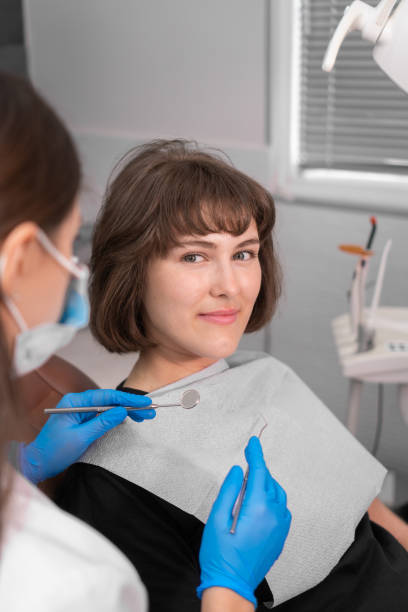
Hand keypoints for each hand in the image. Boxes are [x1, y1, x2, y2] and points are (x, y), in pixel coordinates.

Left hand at [19, 389, 153, 483]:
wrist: (37, 463)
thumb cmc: (54, 452)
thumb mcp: (81, 438)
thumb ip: (102, 423)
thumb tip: (121, 412)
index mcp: (74, 402)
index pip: (106, 396)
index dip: (127, 398)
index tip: (143, 401)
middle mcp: (78, 403)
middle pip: (109, 400)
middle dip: (131, 404)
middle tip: (150, 410)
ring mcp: (81, 411)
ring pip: (109, 407)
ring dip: (127, 411)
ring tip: (145, 416)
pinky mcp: (83, 420)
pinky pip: (104, 415)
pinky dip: (117, 417)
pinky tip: (130, 418)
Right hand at [197, 437, 290, 605]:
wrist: (232, 585)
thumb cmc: (220, 554)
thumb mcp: (217, 519)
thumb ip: (229, 491)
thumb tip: (237, 472)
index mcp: (258, 508)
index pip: (259, 473)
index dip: (256, 455)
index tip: (253, 442)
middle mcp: (275, 515)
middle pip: (269, 481)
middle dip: (258, 469)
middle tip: (245, 461)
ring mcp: (281, 527)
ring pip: (277, 493)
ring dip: (266, 482)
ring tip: (250, 481)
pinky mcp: (281, 536)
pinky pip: (281, 508)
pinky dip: (272, 497)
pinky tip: (259, 500)